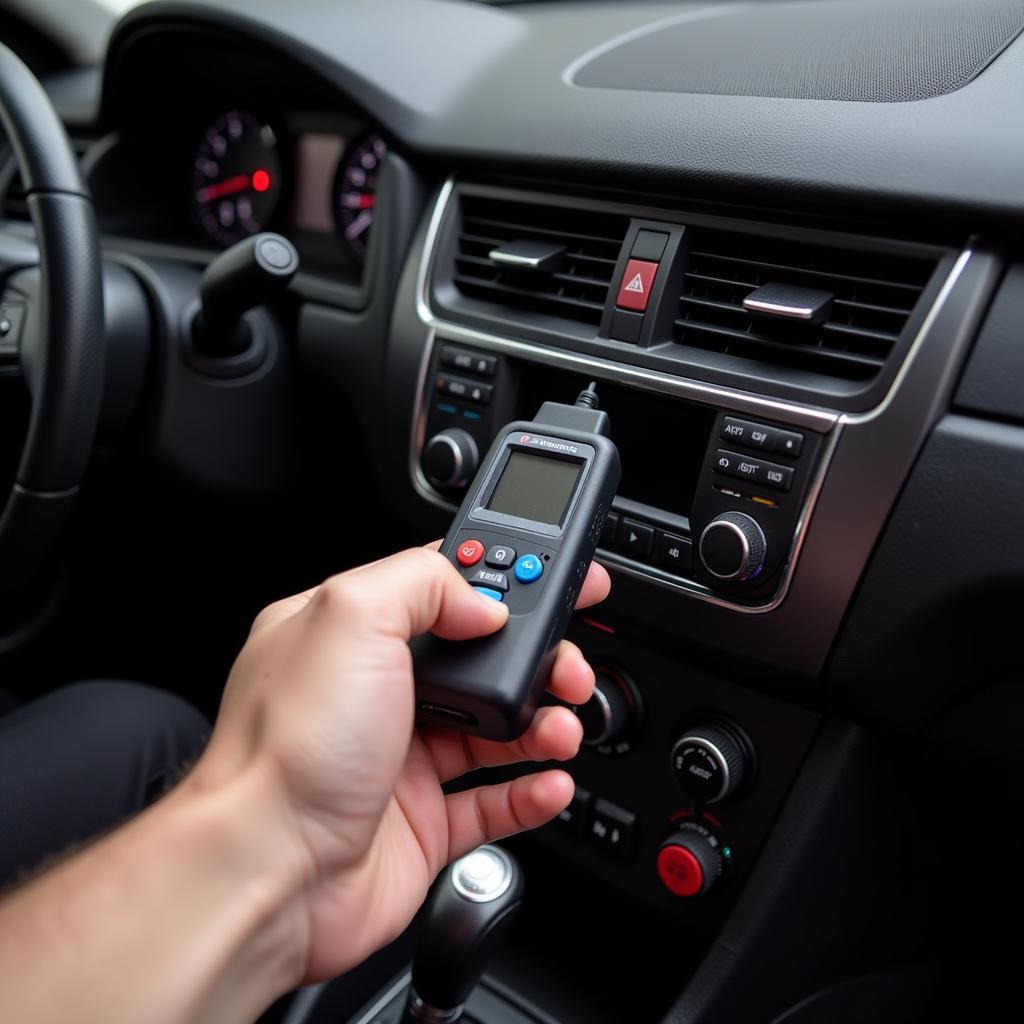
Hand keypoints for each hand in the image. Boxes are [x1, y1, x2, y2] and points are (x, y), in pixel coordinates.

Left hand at [192, 544, 609, 983]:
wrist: (267, 874)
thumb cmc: (286, 752)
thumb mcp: (353, 619)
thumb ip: (423, 583)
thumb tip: (481, 604)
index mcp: (350, 636)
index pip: (441, 588)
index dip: (504, 582)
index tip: (559, 581)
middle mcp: (374, 694)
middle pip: (480, 660)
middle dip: (537, 659)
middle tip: (569, 666)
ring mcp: (399, 759)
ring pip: (495, 730)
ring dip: (542, 725)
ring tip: (561, 728)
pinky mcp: (420, 823)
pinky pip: (493, 802)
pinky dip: (530, 792)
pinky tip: (549, 781)